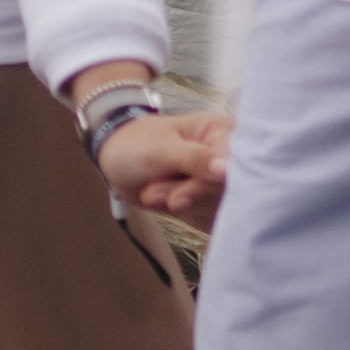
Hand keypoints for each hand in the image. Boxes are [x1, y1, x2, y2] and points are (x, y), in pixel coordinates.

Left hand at [97, 109, 228, 229]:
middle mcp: (227, 156)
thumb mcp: (161, 150)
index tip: (177, 198)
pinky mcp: (210, 199)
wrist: (117, 161)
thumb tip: (226, 170)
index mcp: (221, 131)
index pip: (232, 165)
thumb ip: (194, 158)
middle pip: (224, 190)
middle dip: (184, 194)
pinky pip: (208, 218)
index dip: (207, 185)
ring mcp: (219, 179)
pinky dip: (182, 213)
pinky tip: (161, 199)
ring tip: (152, 190)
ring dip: (177, 202)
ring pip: (214, 206)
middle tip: (152, 192)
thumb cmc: (137, 144)